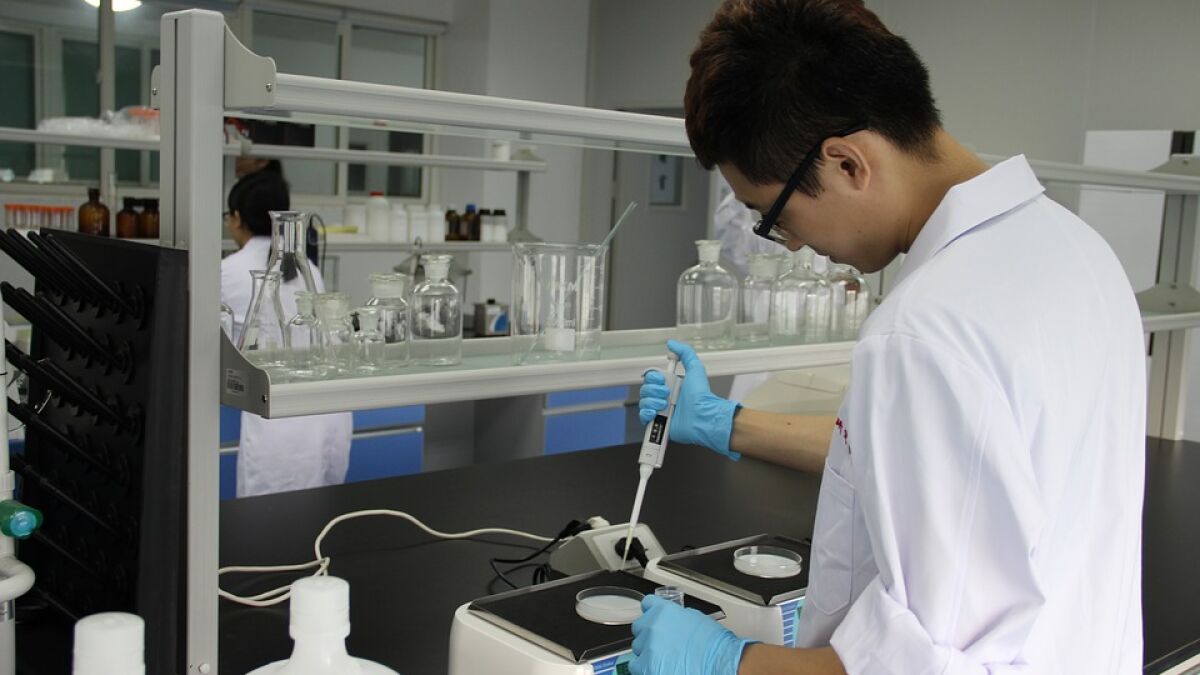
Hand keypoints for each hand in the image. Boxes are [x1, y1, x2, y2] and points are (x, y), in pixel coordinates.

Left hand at [630, 595, 752, 674]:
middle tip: (662, 644)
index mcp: (663, 610)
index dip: (651, 613)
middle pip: (639, 628)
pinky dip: (645, 668)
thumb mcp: (695, 619)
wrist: (719, 663)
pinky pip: (636, 666)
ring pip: (638, 648)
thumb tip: (670, 622)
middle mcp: (652, 626)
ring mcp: (648, 647)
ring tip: (664, 659)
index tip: (653, 619)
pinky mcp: (646, 667)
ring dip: (647, 652)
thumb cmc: (713, 645)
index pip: (647, 604)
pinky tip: (659, 668)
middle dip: (649, 634)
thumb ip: (675, 618)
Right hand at [639, 340, 740, 457]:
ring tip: (664, 405)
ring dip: (652, 402)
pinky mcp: (659, 423)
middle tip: (666, 394)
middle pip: (645, 389)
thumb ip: (685, 353)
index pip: (651, 377)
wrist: (702, 417)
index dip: (653, 378)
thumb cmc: (701, 396)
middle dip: (653, 391)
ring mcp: (661, 410)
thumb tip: (672, 343)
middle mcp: (665, 397)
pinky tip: (655, 413)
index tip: (662, 379)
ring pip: (643, 402)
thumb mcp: (695, 368)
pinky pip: (643, 417)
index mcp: (671, 384)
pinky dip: (646, 414)